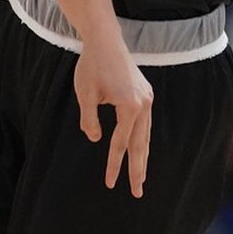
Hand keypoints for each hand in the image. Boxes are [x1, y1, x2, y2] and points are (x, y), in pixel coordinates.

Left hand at [74, 37, 153, 193]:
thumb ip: (89, 120)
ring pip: (146, 136)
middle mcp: (144, 105)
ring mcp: (147, 99)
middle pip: (140, 145)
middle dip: (137, 171)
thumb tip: (96, 139)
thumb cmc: (91, 66)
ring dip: (143, 158)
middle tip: (137, 193)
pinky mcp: (145, 95)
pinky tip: (140, 152)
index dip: (113, 165)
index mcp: (130, 106)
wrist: (106, 40)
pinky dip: (142, 141)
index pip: (120, 143)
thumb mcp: (84, 95)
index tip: (109, 183)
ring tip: (141, 179)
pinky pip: (145, 125)